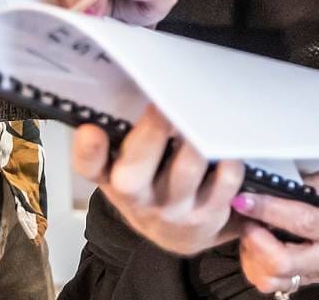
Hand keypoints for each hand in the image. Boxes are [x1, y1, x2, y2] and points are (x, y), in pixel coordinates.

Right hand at [71, 106, 246, 256]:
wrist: (175, 235)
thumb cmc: (150, 185)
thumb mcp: (126, 165)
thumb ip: (125, 132)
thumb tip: (143, 83)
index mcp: (111, 176)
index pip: (89, 167)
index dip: (88, 150)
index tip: (91, 129)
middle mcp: (137, 198)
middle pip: (134, 173)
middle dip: (152, 131)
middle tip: (166, 103)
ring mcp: (173, 211)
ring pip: (185, 171)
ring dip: (195, 141)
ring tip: (204, 114)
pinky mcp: (207, 218)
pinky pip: (224, 182)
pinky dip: (230, 159)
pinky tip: (229, 143)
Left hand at [234, 173, 318, 291]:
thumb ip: (310, 183)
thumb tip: (279, 181)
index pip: (301, 221)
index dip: (268, 209)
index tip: (246, 199)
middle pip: (282, 261)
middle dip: (255, 239)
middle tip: (246, 219)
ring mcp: (315, 273)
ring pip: (273, 278)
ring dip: (252, 255)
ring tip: (251, 233)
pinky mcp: (306, 282)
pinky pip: (273, 285)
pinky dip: (257, 269)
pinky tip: (257, 250)